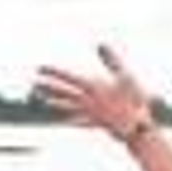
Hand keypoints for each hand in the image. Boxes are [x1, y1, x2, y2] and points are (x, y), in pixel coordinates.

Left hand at [35, 44, 156, 146]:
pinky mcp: (94, 124)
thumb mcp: (124, 76)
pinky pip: (77, 121)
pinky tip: (61, 120)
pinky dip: (69, 119)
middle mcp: (87, 101)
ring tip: (42, 100)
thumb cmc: (134, 99)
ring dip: (54, 102)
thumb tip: (100, 44)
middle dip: (48, 87)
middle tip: (33, 83)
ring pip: (67, 107)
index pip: (68, 77)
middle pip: (63, 92)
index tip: (40, 69)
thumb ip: (111, 59)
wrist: (138, 126)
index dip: (53, 73)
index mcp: (93, 87)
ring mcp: (89, 114)